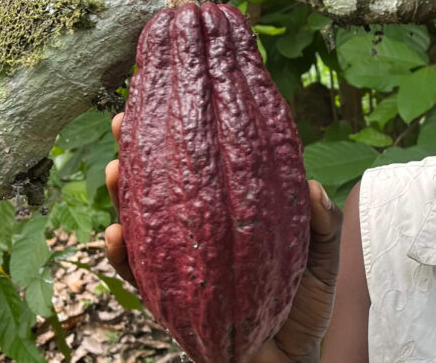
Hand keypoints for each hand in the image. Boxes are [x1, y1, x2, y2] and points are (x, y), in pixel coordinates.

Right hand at [104, 113, 343, 361]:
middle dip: (138, 151)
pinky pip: (138, 277)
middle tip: (122, 121)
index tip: (174, 97)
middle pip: (162, 184)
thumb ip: (320, 222)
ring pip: (139, 223)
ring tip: (116, 170)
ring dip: (121, 197)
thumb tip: (310, 187)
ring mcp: (180, 263)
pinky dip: (122, 257)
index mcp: (230, 212)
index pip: (203, 165)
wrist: (292, 359)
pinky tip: (114, 235)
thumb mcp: (321, 257)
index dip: (186, 134)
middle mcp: (199, 232)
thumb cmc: (305, 303)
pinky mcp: (169, 299)